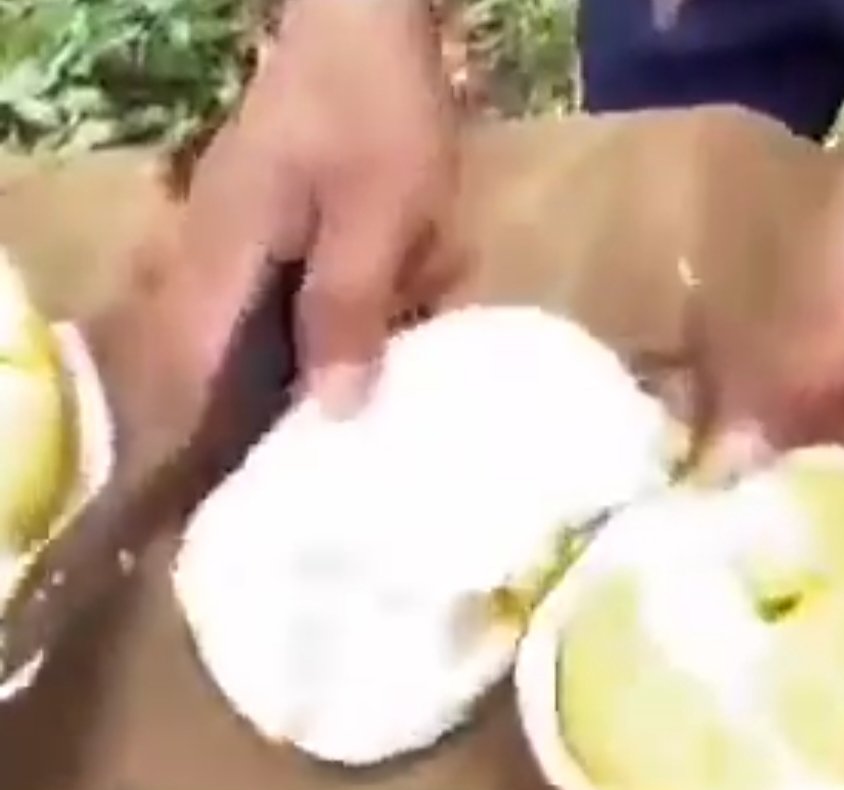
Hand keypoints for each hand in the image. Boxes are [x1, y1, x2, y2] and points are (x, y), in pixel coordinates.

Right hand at [169, 0, 456, 418]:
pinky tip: (418, 287)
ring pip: (289, 317)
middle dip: (311, 379)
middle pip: (246, 353)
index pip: (201, 373)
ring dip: (351, 330)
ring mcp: (251, 229)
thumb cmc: (373, 112)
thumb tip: (329, 411)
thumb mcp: (376, 218)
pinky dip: (365, 289)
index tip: (285, 466)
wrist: (368, 14)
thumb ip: (347, 310)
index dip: (233, 431)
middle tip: (370, 410)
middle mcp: (220, 250)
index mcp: (225, 258)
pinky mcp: (288, 212)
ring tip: (408, 339)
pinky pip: (316, 278)